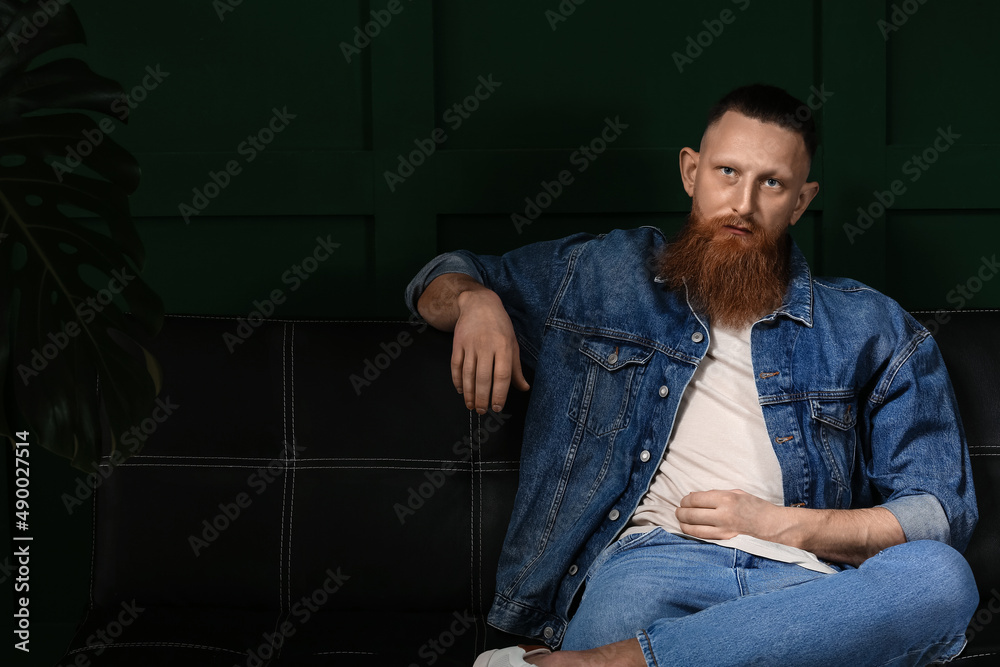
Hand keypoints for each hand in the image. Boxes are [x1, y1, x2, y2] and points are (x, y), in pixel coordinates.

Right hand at [451, 289, 529, 413]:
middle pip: (483, 378)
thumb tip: (524, 388)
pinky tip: (461, 390)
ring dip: (469, 393)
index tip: (497, 407)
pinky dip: (457, 380)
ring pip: (468, 374)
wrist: (479, 304)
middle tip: (483, 411)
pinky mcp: (457, 344)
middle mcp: (487, 346)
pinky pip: (455, 366)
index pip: (502, 375)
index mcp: (504, 347)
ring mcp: (470, 345)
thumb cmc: (500, 326)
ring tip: (471, 405)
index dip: (499, 394)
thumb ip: (516, 368)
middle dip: (483, 398)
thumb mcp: (513, 344)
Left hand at [675, 489, 784, 541]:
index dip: (685, 500)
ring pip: (694, 529)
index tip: (684, 501)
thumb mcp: (736, 493)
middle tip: (679, 511)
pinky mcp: (725, 540)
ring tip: (681, 520)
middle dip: (681, 512)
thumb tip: (695, 497)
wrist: (772, 525)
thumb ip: (716, 494)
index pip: (696, 499)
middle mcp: (723, 514)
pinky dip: (693, 533)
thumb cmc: (755, 506)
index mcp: (726, 499)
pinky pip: (703, 537)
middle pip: (692, 514)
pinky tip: (690, 530)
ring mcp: (723, 530)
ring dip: (684, 524)